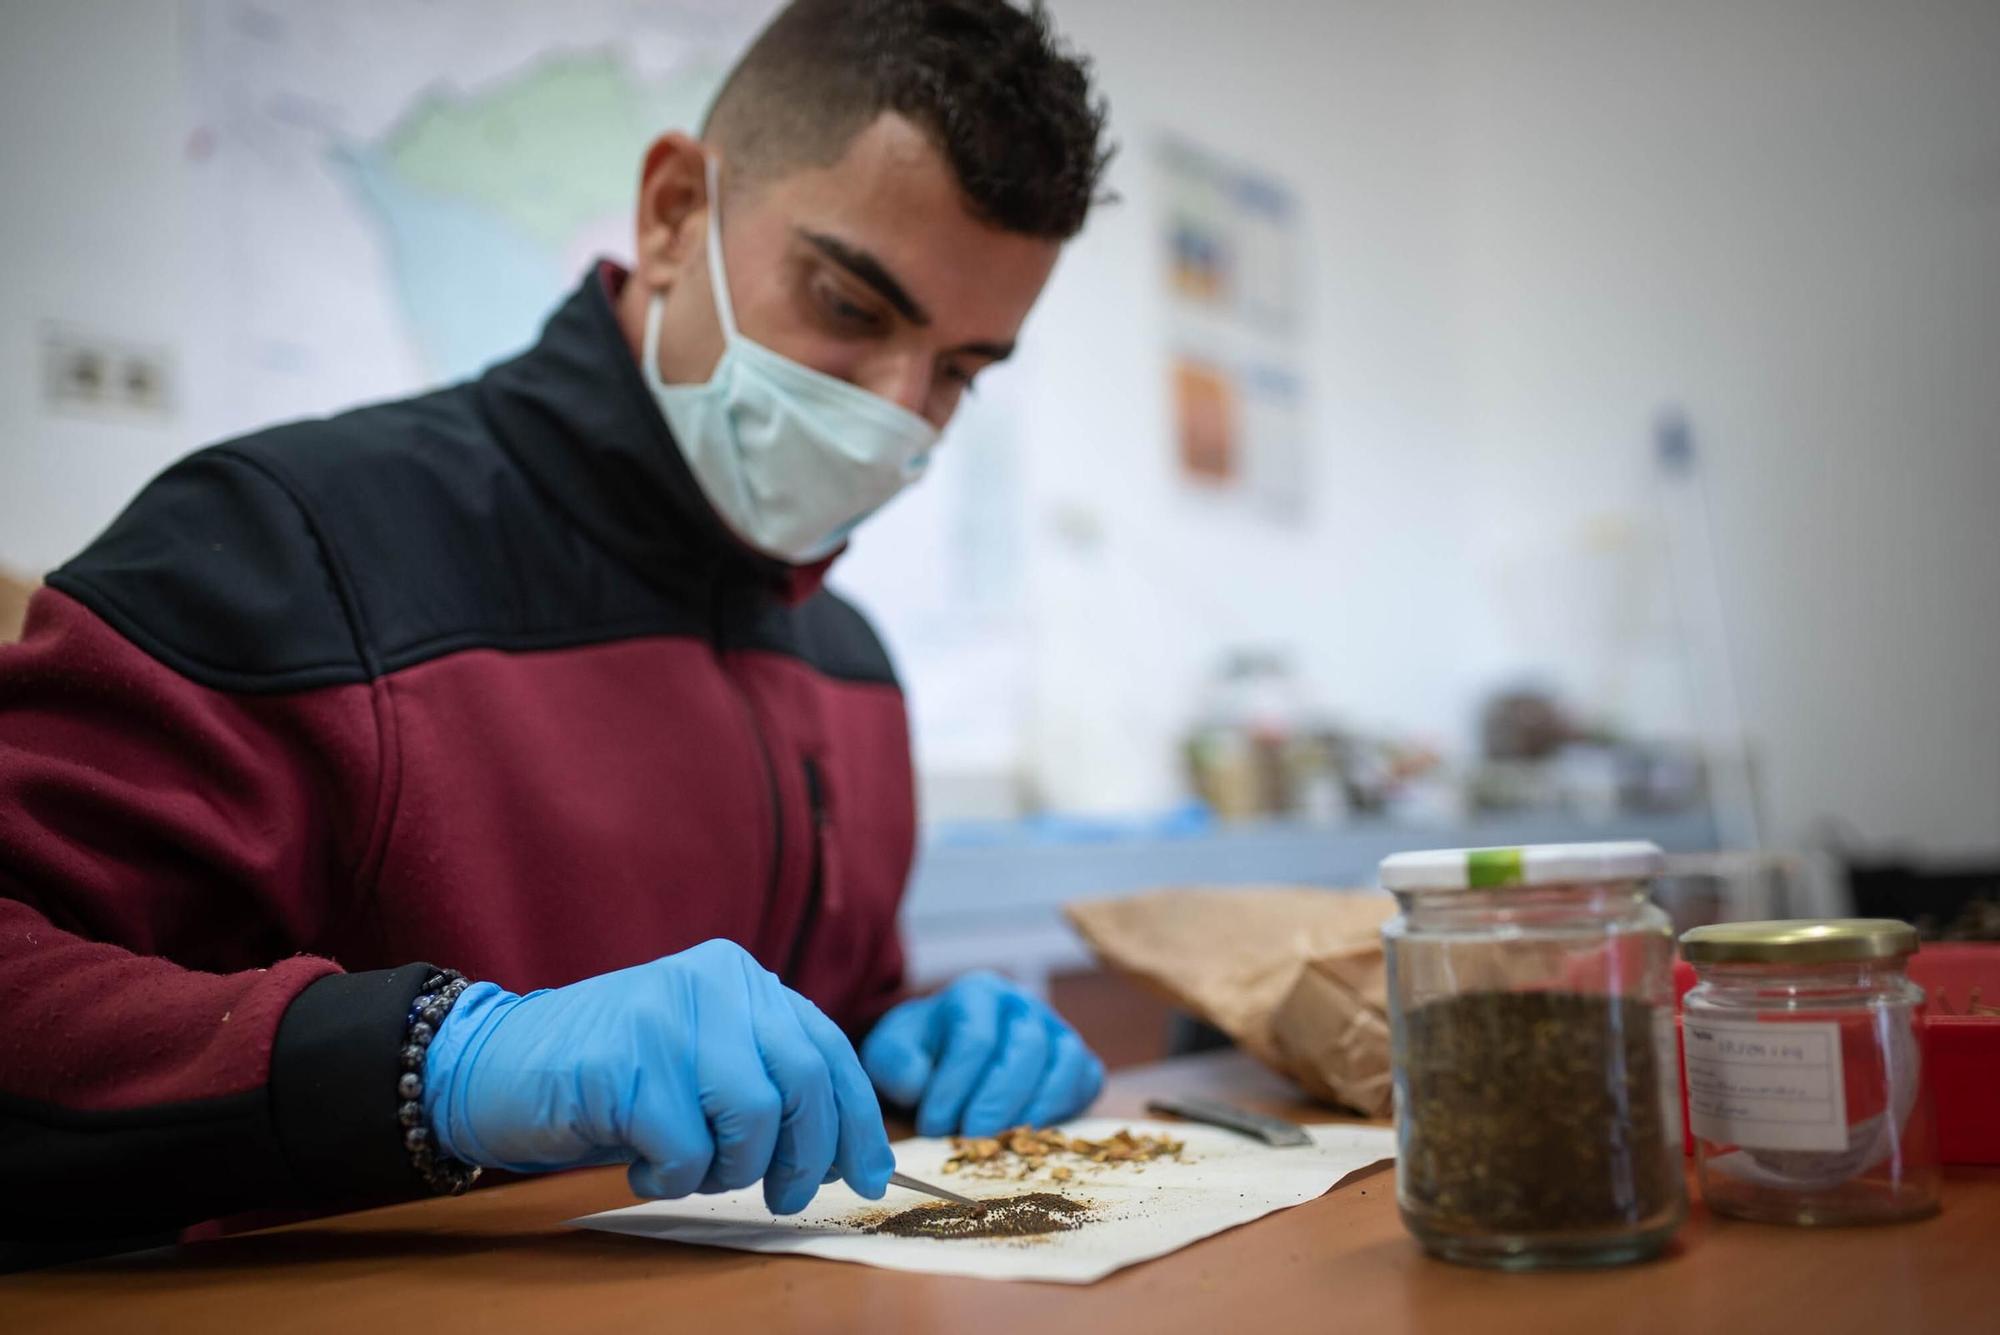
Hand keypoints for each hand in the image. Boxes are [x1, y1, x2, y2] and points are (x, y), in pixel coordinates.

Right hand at [422, 939, 893, 1213]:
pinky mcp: (629, 1064)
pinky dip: (669, 1178)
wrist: (494, 1067)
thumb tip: (847, 1151)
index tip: (867, 1175)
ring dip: (727, 1169)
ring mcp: (671, 1018)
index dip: (858, 1120)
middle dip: (806, 1156)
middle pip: (805, 1083)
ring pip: (754, 1119)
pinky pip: (687, 1149)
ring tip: (685, 1167)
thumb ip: (768, 1078)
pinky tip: (639, 1165)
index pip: (828, 1048)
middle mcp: (715, 982)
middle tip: (785, 1196)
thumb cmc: (611, 1079)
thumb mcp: (703, 1059)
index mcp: (741, 977)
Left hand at [861, 971, 1104, 1137]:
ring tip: (1004, 1142)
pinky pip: (1087, 1078)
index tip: (932, 1126)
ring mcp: (1056, 1030)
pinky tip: (1035, 1135)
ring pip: (1063, 1061)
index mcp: (976, 994)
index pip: (974, 1037)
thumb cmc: (920, 1055)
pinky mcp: (1078, 1059)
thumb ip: (895, 1063)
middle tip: (972, 1139)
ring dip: (1035, 1107)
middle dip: (997, 1100)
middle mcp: (1022, 1006)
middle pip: (1025, 1047)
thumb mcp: (891, 1052)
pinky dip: (1068, 1106)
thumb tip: (920, 1084)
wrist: (946, 1055)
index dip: (954, 1087)